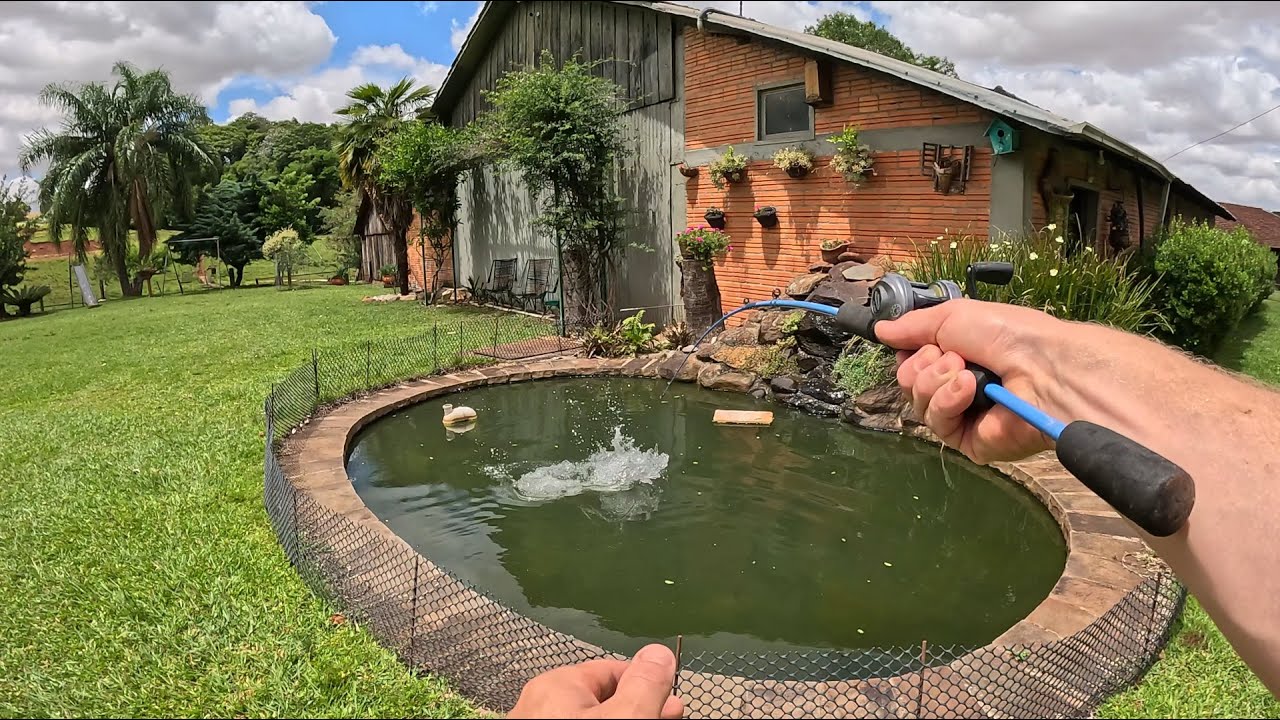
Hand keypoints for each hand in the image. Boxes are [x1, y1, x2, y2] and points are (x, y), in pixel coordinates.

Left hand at [508, 644, 683, 718]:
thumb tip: (659, 652)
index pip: (612, 671)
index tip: (672, 703)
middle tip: (667, 715)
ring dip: (617, 716)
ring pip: (585, 714)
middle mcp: (536, 704)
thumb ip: (644, 686)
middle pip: (600, 697)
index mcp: (556, 684)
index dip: (647, 684)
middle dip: (635, 704)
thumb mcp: (624, 719)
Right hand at [874, 299, 1064, 464]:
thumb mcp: (953, 316)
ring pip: (917, 401)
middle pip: (908, 381)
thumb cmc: (1006, 335)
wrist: (1042, 367)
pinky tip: (968, 389)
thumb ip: (913, 326)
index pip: (910, 360)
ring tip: (964, 371)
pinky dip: (948, 401)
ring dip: (936, 381)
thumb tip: (880, 329)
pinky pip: (936, 422)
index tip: (923, 342)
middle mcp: (954, 386)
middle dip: (924, 364)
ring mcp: (961, 415)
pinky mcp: (967, 441)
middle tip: (952, 356)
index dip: (911, 351)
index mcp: (955, 356)